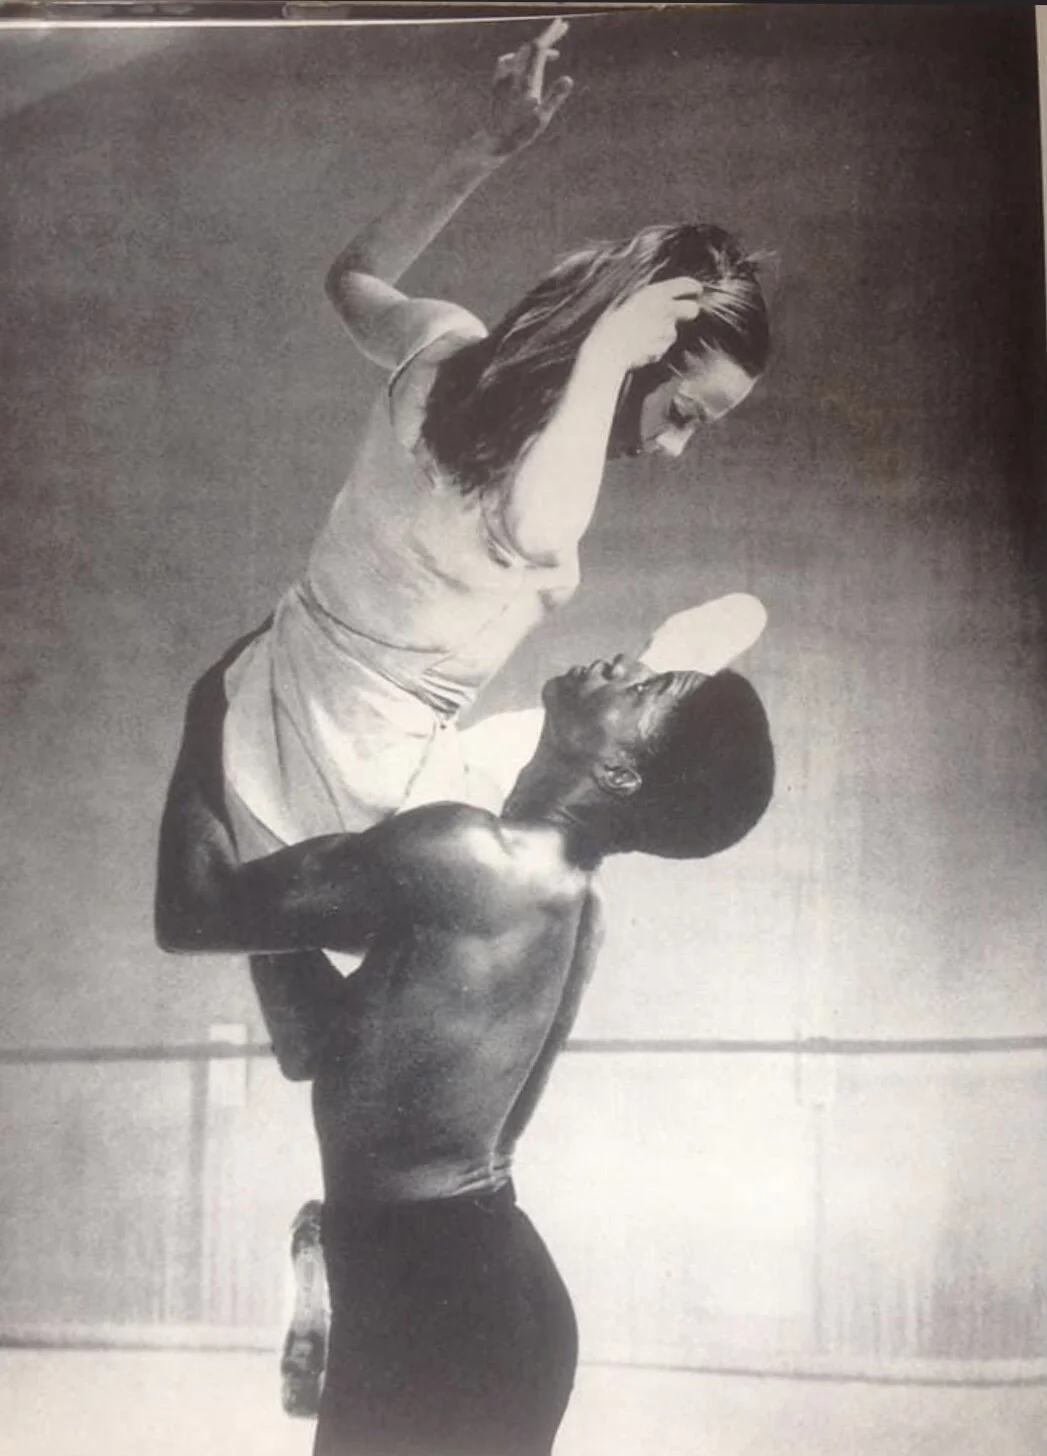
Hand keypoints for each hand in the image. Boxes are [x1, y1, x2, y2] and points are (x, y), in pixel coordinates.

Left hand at [486, 19, 573, 157]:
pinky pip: (508, 60)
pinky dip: (521, 56)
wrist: (494, 141)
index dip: (551, 33)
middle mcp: (513, 74)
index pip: (539, 47)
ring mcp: (503, 77)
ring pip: (521, 52)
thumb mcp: (542, 118)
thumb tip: (569, 79)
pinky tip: (524, 62)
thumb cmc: (520, 133)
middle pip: (531, 46)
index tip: (562, 23)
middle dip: (546, 36)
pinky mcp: (497, 82)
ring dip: (536, 48)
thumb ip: (555, 97)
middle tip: (561, 28)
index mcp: (526, 79)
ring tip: (552, 53)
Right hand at [587, 277, 704, 371]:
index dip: (693, 287)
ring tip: (641, 336)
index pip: (685, 285)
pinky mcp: (663, 348)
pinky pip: (662, 348)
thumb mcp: (630, 301)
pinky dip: (654, 349)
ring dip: (663, 335)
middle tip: (685, 313)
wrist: (606, 349)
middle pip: (692, 309)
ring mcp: (665, 330)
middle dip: (690, 311)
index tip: (697, 291)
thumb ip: (650, 300)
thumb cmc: (611, 324)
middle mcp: (664, 309)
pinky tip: (639, 347)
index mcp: (654, 293)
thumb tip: (665, 301)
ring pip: (673, 332)